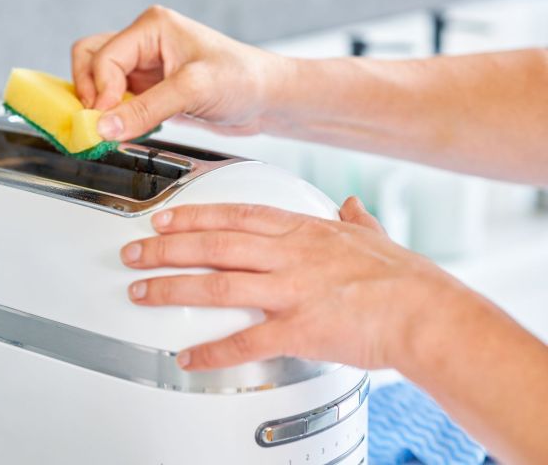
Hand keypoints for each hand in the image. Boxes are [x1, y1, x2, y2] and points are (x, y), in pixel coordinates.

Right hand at [71, 5, 281, 140]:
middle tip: (98, 121)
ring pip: (99, 79)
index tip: (103, 121)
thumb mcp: (192, 91)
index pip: (103, 56)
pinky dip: (114, 114)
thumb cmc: (242, 79)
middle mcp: (144, 42)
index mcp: (152, 26)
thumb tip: (105, 127)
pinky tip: (127, 128)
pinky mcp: (151, 88)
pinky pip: (117, 98)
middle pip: (89, 58)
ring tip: (112, 125)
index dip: (98, 91)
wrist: (267, 98)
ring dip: (99, 103)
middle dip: (88, 90)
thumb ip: (145, 109)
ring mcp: (146, 65)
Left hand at [121, 197, 469, 370]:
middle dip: (167, 248)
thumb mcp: (373, 235)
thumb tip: (350, 205)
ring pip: (219, 286)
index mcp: (302, 231)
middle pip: (214, 245)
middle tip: (133, 251)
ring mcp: (291, 291)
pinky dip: (212, 350)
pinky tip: (188, 356)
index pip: (235, 215)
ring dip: (173, 288)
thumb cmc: (402, 277)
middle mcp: (289, 255)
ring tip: (140, 291)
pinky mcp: (299, 329)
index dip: (193, 214)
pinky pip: (246, 341)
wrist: (427, 313)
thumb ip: (354, 219)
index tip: (162, 216)